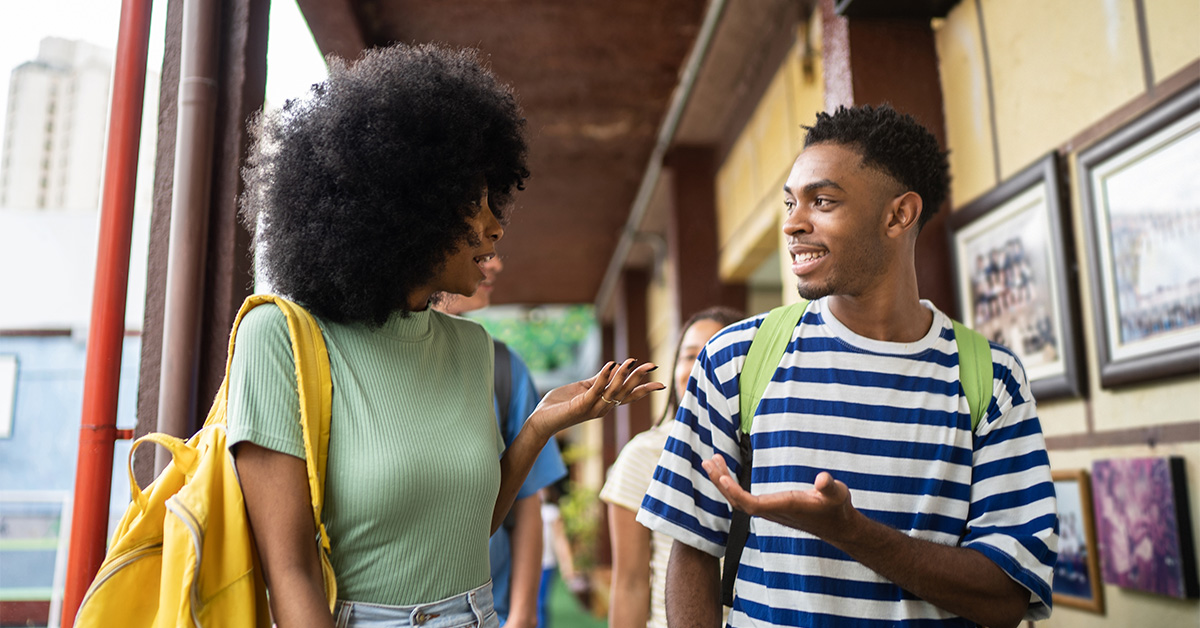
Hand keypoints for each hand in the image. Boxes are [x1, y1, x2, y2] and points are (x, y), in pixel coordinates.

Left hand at [530, 359, 664, 435]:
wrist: (541, 420)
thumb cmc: (560, 404)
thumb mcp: (582, 389)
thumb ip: (598, 381)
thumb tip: (614, 367)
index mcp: (604, 404)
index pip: (628, 396)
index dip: (644, 388)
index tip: (660, 381)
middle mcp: (602, 408)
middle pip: (626, 392)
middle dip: (640, 379)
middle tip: (653, 365)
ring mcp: (593, 408)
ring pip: (613, 391)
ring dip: (623, 375)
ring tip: (632, 361)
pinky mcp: (581, 405)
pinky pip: (596, 389)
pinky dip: (604, 377)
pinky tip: (611, 364)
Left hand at [701, 454, 859, 543]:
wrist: (837, 525)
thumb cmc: (836, 507)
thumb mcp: (837, 493)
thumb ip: (829, 486)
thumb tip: (823, 479)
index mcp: (784, 507)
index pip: (753, 504)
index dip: (736, 493)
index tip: (723, 479)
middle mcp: (772, 511)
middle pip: (738, 501)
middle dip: (721, 482)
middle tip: (709, 461)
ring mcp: (769, 510)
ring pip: (738, 499)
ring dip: (723, 481)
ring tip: (713, 460)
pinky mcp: (769, 507)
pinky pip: (743, 498)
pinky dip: (732, 484)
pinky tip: (726, 472)